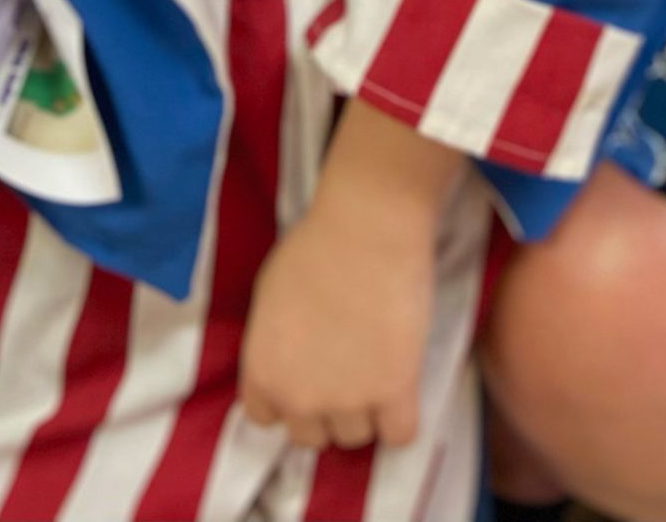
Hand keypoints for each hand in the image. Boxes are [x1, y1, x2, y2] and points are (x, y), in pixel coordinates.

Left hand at [240, 196, 433, 450]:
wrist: (366, 228)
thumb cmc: (314, 245)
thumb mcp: (268, 296)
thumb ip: (273, 341)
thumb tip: (289, 357)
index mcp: (263, 373)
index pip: (265, 418)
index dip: (288, 398)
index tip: (307, 377)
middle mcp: (298, 399)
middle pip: (311, 436)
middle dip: (326, 409)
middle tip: (347, 372)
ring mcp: (347, 401)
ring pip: (354, 438)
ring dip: (365, 412)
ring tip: (378, 371)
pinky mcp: (394, 392)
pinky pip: (400, 435)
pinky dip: (401, 419)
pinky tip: (403, 388)